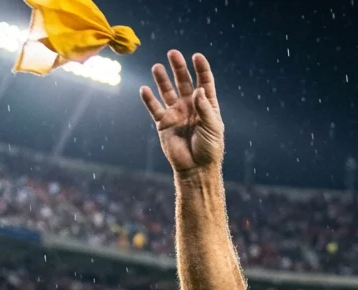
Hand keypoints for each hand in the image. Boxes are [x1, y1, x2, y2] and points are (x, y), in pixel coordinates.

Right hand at [140, 51, 224, 176]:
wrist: (196, 168)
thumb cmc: (209, 149)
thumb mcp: (212, 127)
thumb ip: (204, 108)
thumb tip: (197, 89)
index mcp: (207, 105)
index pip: (204, 82)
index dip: (201, 68)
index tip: (196, 56)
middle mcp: (190, 105)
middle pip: (184, 81)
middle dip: (178, 67)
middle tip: (173, 53)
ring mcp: (176, 113)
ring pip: (167, 91)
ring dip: (162, 79)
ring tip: (157, 67)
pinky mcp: (163, 123)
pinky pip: (154, 108)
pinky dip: (149, 99)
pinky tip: (144, 89)